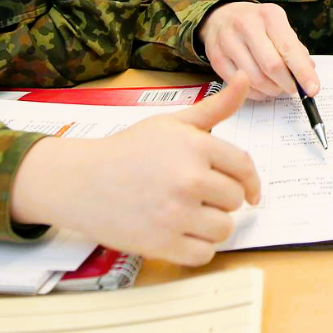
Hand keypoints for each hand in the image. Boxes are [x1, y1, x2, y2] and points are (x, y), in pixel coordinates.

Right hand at [11, 75, 261, 266]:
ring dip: (212, 226)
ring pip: (224, 230)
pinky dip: (198, 248)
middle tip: (200, 197)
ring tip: (190, 215)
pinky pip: (204, 254)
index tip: (250, 193)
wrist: (81, 181)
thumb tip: (245, 78)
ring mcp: (175, 214)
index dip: (251, 182)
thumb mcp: (172, 123)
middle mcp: (188, 179)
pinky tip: (182, 234)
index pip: (243, 167)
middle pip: (235, 200)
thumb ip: (215, 106)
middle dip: (223, 201)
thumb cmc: (129, 150)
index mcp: (195, 146)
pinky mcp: (161, 244)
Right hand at [199, 1, 319, 99]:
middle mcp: (246, 25)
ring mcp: (228, 41)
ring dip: (271, 90)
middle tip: (293, 89)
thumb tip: (309, 75)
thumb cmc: (257, 24)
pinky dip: (255, 93)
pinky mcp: (216, 58)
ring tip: (277, 87)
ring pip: (255, 79)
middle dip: (286, 84)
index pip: (289, 49)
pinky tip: (261, 88)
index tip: (313, 89)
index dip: (303, 73)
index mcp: (269, 15)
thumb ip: (295, 50)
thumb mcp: (279, 26)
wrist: (220, 17)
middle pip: (271, 66)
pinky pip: (240, 85)